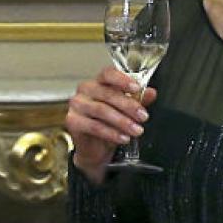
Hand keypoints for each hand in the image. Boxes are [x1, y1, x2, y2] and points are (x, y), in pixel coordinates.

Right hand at [65, 65, 156, 185]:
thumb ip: (138, 100)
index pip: (108, 74)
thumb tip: (151, 92)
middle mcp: (85, 90)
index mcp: (99, 82)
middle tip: (143, 116)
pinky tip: (123, 138)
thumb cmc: (109, 124)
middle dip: (128, 106)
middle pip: (107, 93)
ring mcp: (77, 105)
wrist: (95, 147)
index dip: (122, 80)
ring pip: (101, 110)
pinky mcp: (72, 121)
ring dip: (122, 121)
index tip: (137, 88)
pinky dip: (111, 133)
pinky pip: (94, 126)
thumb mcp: (127, 111)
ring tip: (136, 130)